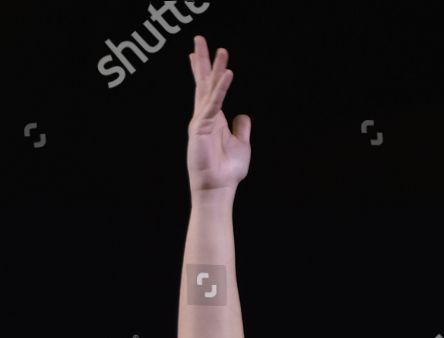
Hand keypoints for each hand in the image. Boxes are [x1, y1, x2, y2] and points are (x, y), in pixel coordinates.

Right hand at [187, 37, 250, 192]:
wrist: (217, 188)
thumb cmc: (227, 171)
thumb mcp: (241, 145)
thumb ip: (241, 128)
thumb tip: (243, 115)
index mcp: (213, 119)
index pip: (207, 90)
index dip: (204, 72)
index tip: (196, 54)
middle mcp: (205, 116)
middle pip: (203, 83)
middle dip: (202, 60)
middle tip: (200, 39)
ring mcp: (201, 120)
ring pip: (209, 88)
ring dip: (214, 68)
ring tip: (220, 50)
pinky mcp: (202, 126)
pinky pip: (214, 102)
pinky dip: (222, 87)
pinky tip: (228, 73)